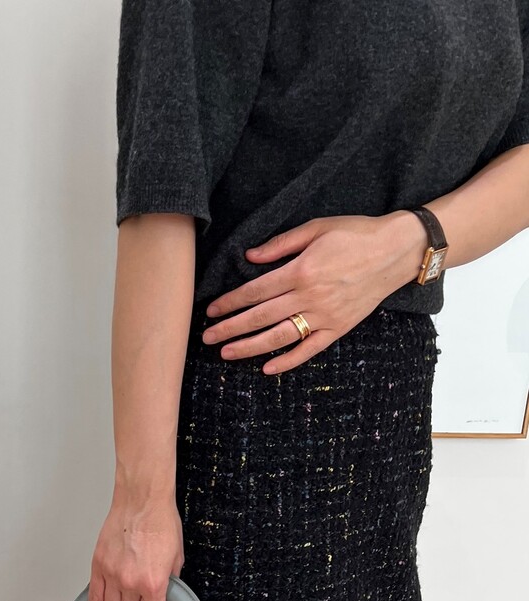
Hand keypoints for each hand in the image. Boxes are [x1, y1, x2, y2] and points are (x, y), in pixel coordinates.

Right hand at [88, 490, 183, 600]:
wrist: (142, 501)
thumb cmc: (158, 521)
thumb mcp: (176, 557)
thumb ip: (168, 580)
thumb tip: (164, 590)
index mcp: (152, 582)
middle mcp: (130, 581)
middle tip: (142, 590)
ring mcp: (111, 574)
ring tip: (125, 592)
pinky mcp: (98, 565)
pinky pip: (92, 597)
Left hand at [200, 211, 428, 373]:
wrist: (396, 250)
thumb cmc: (355, 234)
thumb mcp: (316, 228)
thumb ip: (281, 244)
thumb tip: (250, 256)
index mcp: (301, 271)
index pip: (255, 292)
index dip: (230, 303)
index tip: (211, 311)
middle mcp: (309, 297)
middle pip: (261, 317)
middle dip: (230, 328)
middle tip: (207, 337)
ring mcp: (324, 316)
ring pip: (279, 337)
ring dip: (250, 347)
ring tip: (227, 353)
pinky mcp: (338, 328)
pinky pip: (309, 349)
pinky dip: (288, 361)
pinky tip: (267, 368)